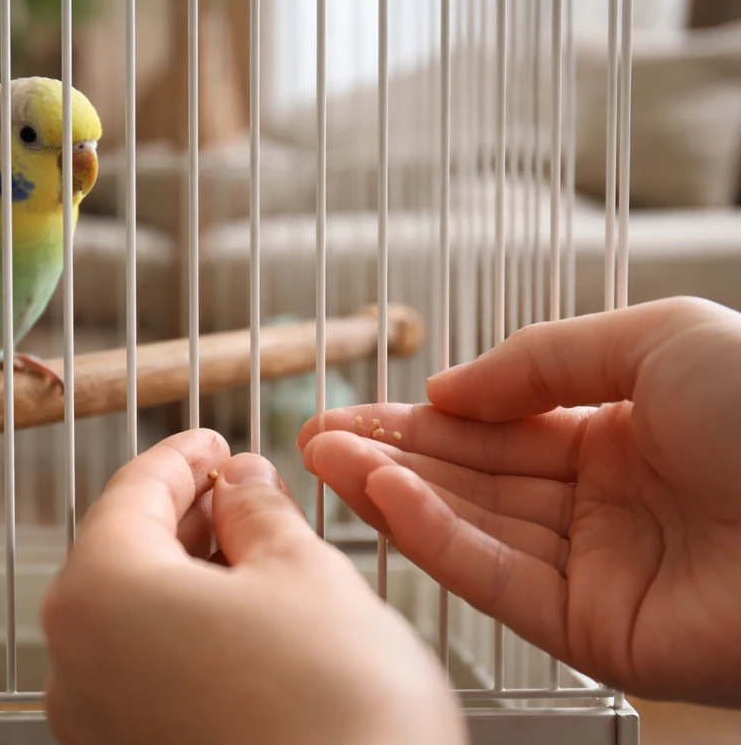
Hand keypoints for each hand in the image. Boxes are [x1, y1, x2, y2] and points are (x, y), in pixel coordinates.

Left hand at [40, 429, 465, 744]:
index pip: (134, 492)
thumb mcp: (304, 576)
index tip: (211, 442)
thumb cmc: (336, 708)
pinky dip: (184, 634)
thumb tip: (242, 485)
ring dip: (187, 575)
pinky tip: (241, 626)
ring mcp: (95, 727)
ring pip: (133, 618)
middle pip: (123, 555)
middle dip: (185, 515)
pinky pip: (144, 673)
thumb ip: (259, 514)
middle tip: (240, 492)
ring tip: (251, 553)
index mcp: (103, 593)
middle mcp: (75, 665)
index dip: (182, 456)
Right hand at [298, 296, 740, 706]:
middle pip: (469, 479)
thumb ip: (539, 359)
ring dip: (394, 494)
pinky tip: (386, 499)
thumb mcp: (654, 338)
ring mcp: (592, 568)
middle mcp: (596, 503)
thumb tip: (447, 388)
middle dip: (388, 456)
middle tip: (314, 437)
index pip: (492, 429)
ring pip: (471, 528)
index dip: (418, 418)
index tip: (352, 408)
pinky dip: (438, 540)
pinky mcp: (593, 629)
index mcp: (613, 436)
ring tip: (327, 461)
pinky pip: (498, 579)